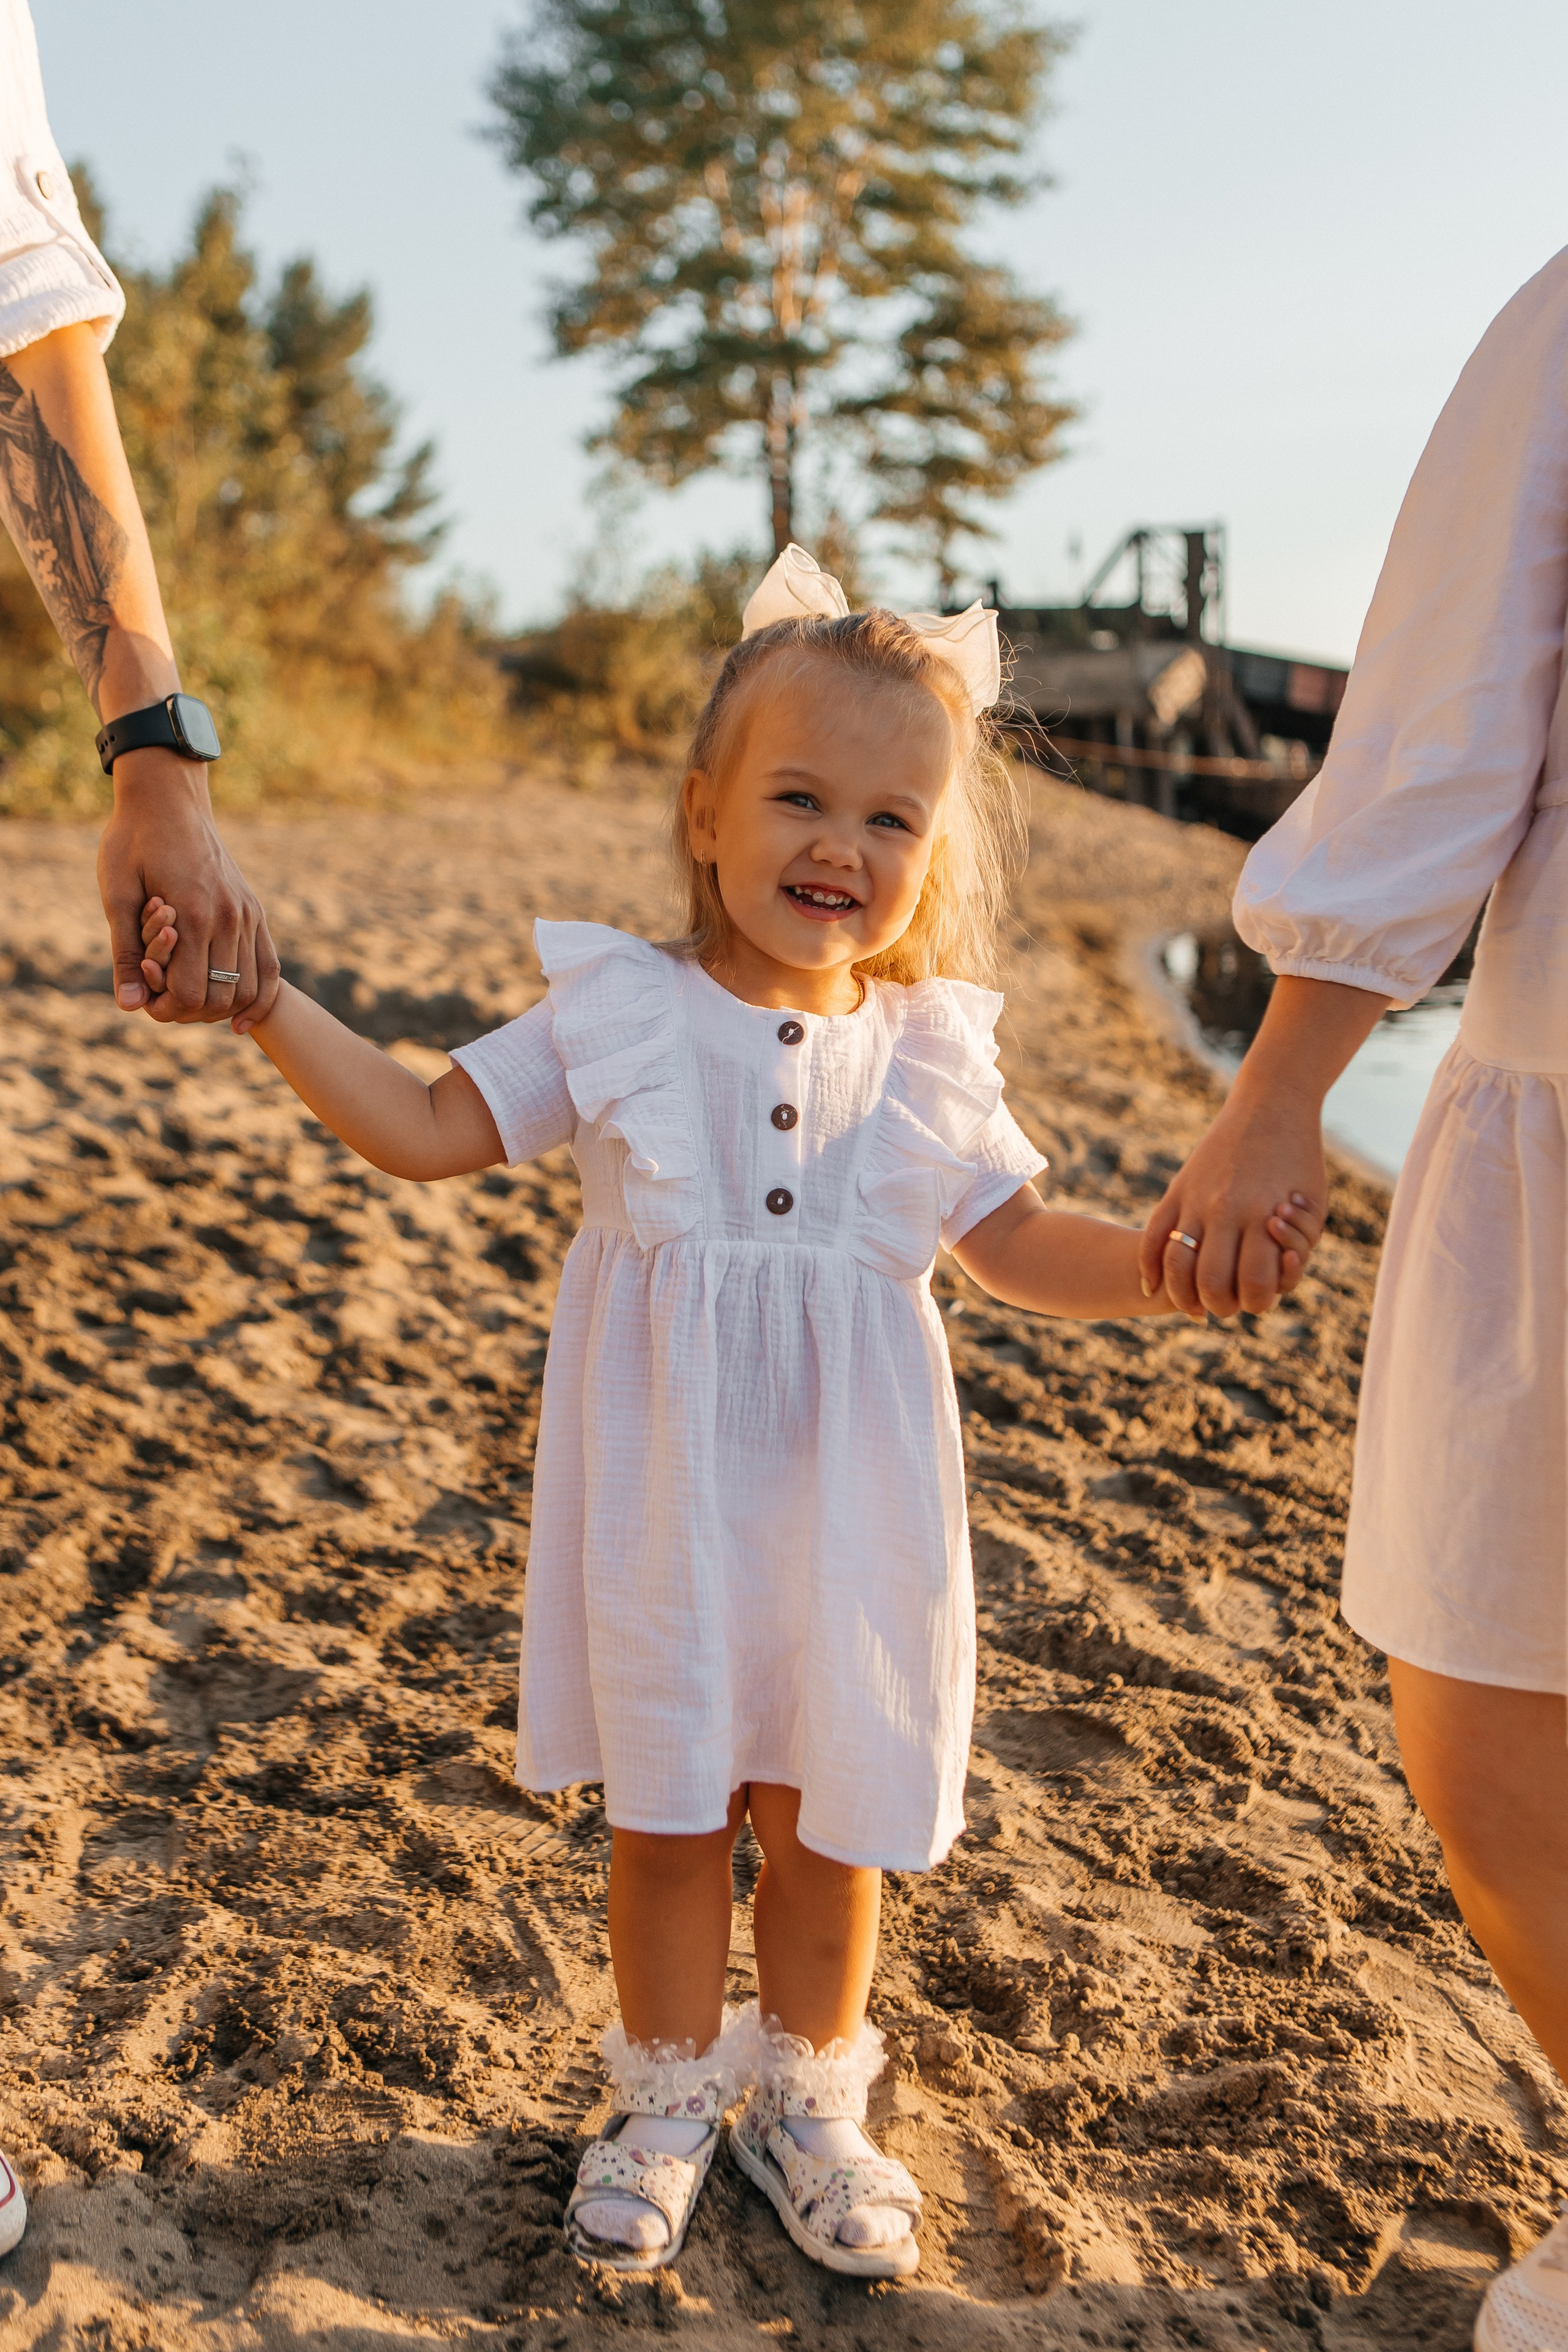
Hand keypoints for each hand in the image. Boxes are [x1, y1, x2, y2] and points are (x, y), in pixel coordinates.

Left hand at [96, 748, 278, 1025]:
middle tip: (165, 1004)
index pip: (190, 992)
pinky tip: (242, 1019)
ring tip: (195, 1007)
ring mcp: (247, 914)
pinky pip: (270, 966)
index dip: (166, 1010)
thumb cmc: (133, 840)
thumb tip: (129, 1005)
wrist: (169, 798)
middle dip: (191, 1012)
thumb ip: (125, 952)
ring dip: (222, 1009)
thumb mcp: (116, 894)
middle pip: (222, 997)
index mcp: (193, 914)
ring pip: (250, 988)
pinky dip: (259, 997)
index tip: (146, 1004)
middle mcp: (229, 918)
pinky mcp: (255, 910)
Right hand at [1138, 1084, 1327, 1319]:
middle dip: (1222, 1305)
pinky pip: (1153, 1236)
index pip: (1255, 1286)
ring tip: (1191, 1301)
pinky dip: (1149, 1267)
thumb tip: (1270, 1285)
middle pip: (1212, 1285)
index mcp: (1265, 1217)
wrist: (1272, 1105)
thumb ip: (1297, 1250)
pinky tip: (1152, 1284)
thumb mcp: (1315, 1208)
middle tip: (1226, 1301)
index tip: (1259, 1296)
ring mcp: (1196, 1199)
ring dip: (1183, 1294)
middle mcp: (1227, 1211)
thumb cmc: (1301, 1163)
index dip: (1258, 1303)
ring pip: (1176, 1265)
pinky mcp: (1178, 1189)